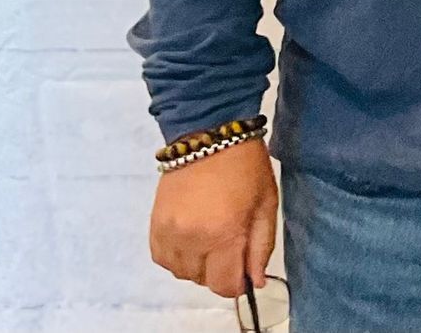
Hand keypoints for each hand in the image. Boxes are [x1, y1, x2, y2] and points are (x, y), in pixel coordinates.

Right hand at [149, 138, 278, 299]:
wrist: (209, 133)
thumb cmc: (246, 166)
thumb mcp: (266, 204)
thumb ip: (261, 247)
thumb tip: (255, 281)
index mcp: (224, 233)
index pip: (224, 285)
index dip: (238, 283)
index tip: (244, 268)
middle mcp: (192, 239)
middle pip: (202, 281)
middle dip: (219, 269)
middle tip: (230, 241)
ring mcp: (169, 233)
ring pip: (181, 272)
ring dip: (197, 264)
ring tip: (210, 237)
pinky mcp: (154, 225)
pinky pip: (163, 259)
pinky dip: (177, 256)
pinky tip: (191, 237)